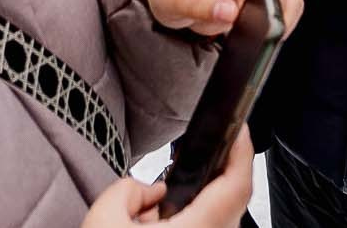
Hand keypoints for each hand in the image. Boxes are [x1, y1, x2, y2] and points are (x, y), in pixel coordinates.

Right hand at [77, 129, 253, 225]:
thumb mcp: (104, 220)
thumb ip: (130, 190)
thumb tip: (154, 191)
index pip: (237, 185)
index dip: (242, 151)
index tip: (237, 127)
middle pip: (233, 202)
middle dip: (219, 173)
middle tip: (204, 150)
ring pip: (220, 221)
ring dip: (205, 202)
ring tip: (174, 193)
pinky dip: (195, 221)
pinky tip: (167, 221)